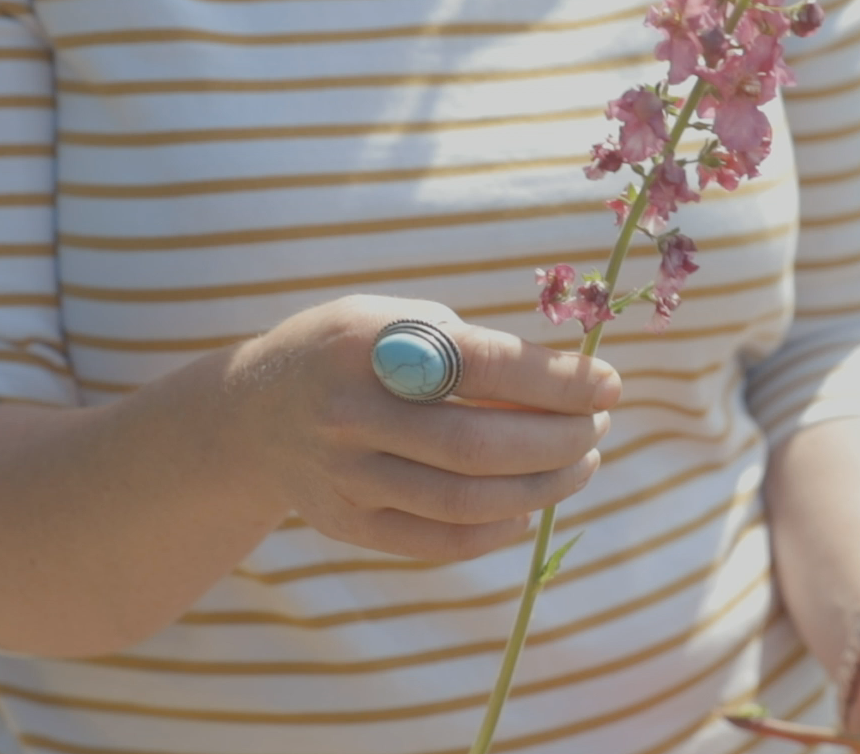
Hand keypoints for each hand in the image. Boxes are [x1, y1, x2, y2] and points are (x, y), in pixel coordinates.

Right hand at [228, 294, 617, 560]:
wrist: (250, 415)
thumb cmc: (349, 353)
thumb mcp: (392, 317)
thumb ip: (466, 345)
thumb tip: (564, 384)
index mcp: (370, 345)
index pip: (484, 367)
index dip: (558, 382)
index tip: (608, 385)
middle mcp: (352, 414)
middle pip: (479, 446)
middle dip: (559, 441)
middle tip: (598, 428)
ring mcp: (346, 477)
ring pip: (465, 501)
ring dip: (542, 488)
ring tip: (580, 464)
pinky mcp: (348, 524)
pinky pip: (439, 541)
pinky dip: (498, 530)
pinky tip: (529, 508)